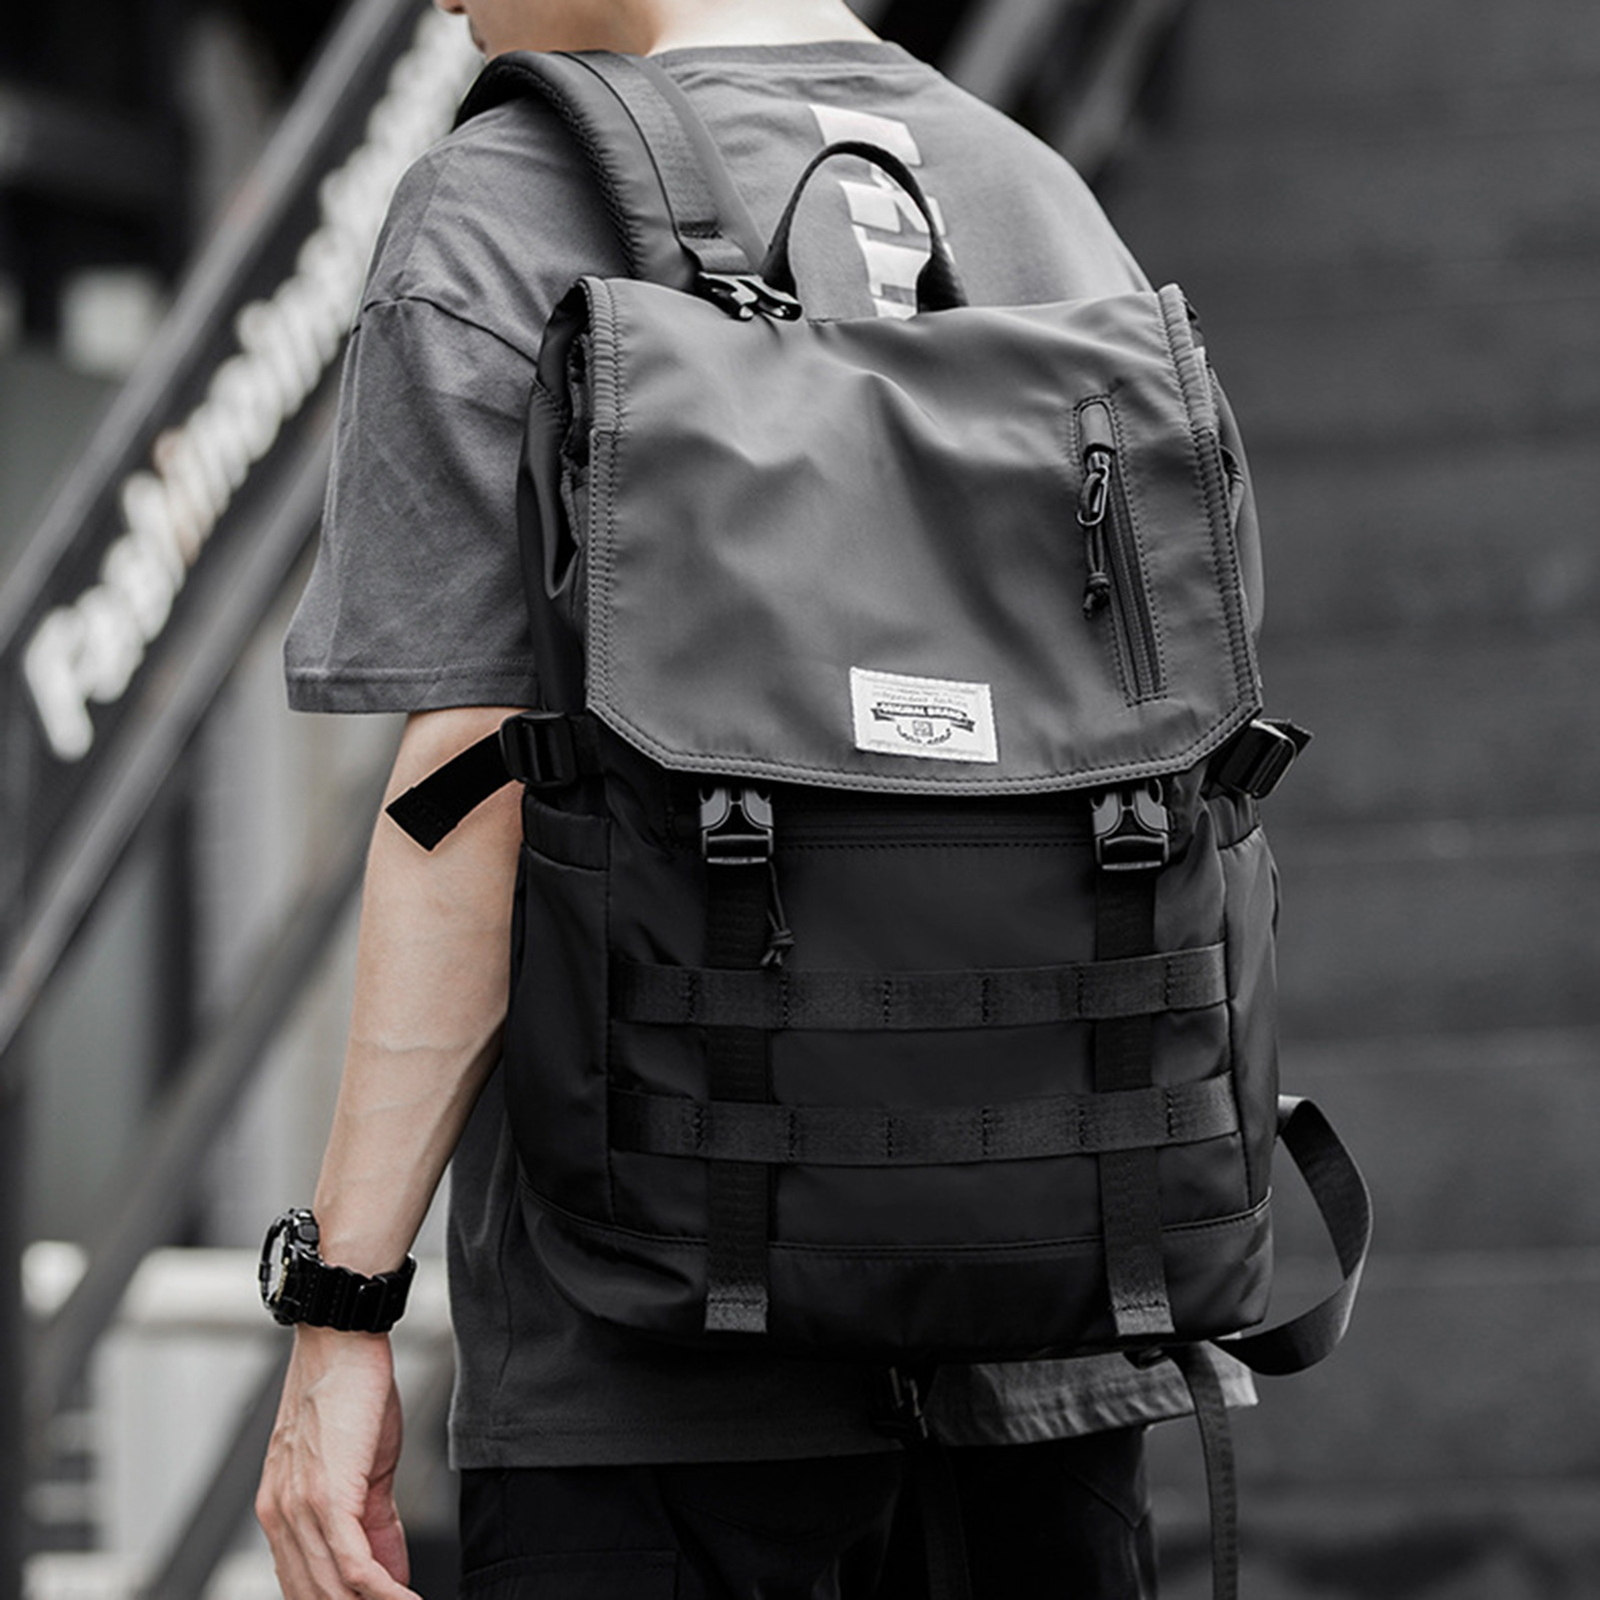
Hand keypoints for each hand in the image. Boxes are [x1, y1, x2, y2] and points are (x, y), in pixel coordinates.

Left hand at [256, 1327, 417, 1599]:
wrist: (342, 1340)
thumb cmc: (349, 1391)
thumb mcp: (363, 1465)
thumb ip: (374, 1522)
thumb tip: (388, 1568)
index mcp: (281, 1510)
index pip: (305, 1583)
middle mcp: (280, 1516)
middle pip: (314, 1594)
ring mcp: (300, 1510)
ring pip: (332, 1590)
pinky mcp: (327, 1499)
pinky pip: (353, 1565)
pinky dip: (383, 1590)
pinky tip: (405, 1598)